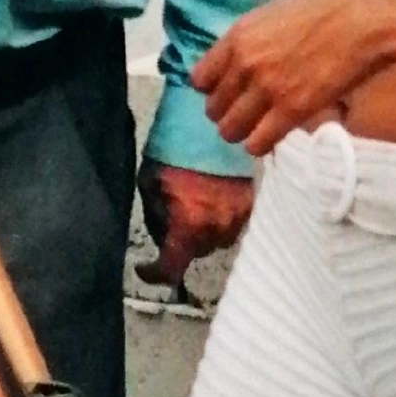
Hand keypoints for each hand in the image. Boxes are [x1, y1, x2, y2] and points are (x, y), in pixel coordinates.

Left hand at [136, 158, 254, 286]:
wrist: (204, 123)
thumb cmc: (171, 151)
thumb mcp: (150, 187)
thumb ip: (157, 221)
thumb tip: (163, 239)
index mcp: (189, 225)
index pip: (171, 269)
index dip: (154, 273)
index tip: (145, 267)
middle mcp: (217, 227)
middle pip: (196, 253)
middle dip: (181, 243)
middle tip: (169, 221)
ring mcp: (237, 216)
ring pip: (216, 241)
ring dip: (202, 233)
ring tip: (190, 208)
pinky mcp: (250, 203)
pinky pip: (232, 225)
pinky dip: (219, 220)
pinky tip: (208, 200)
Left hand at [192, 0, 395, 155]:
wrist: (364, 17)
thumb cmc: (327, 11)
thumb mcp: (274, 15)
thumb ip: (250, 41)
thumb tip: (238, 62)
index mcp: (238, 36)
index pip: (199, 79)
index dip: (212, 90)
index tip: (226, 93)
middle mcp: (245, 62)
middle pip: (212, 108)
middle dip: (226, 114)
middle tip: (243, 116)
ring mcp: (267, 87)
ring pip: (230, 130)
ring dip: (240, 133)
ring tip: (255, 130)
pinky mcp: (291, 109)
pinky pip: (257, 142)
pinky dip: (260, 144)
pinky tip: (271, 138)